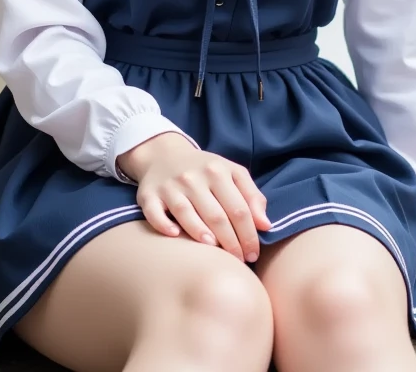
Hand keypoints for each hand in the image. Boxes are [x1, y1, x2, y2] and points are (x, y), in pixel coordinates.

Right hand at [118, 132, 271, 262]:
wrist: (164, 154)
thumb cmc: (205, 170)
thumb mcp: (232, 173)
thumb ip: (252, 196)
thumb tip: (265, 225)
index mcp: (217, 171)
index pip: (239, 209)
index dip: (249, 235)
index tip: (253, 254)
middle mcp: (193, 177)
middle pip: (216, 215)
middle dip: (231, 243)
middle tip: (239, 261)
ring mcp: (170, 186)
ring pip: (187, 213)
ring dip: (202, 234)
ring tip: (215, 251)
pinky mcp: (149, 195)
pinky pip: (154, 213)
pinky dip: (164, 225)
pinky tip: (175, 235)